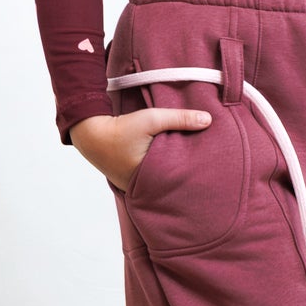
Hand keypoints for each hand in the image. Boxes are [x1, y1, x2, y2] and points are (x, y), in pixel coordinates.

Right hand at [70, 106, 213, 192]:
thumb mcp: (151, 120)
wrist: (90, 134)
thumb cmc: (121, 128)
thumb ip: (179, 119)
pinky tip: (176, 168)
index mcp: (151, 177)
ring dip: (176, 176)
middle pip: (174, 185)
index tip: (214, 173)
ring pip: (164, 183)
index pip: (181, 181)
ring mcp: (138, 186)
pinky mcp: (134, 181)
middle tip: (212, 176)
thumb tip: (209, 120)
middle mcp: (145, 187)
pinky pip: (155, 180)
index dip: (196, 177)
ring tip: (198, 172)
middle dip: (189, 180)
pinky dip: (164, 174)